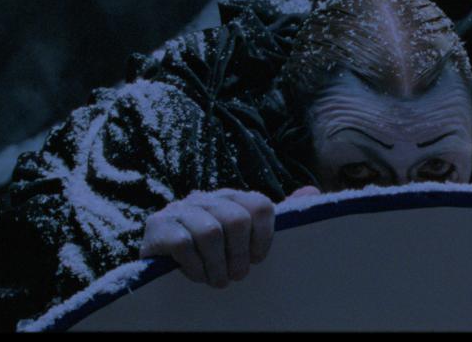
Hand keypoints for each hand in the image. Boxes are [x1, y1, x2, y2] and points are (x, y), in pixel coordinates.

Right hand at [139, 186, 320, 287]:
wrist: (162, 261)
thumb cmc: (213, 250)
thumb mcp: (246, 234)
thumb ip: (277, 214)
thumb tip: (313, 190)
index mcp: (231, 198)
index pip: (260, 205)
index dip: (264, 237)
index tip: (258, 259)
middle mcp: (207, 198)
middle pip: (237, 219)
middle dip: (240, 255)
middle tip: (237, 276)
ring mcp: (180, 210)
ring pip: (210, 232)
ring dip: (217, 266)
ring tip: (218, 281)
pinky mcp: (158, 226)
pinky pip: (183, 244)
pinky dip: (194, 267)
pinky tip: (197, 275)